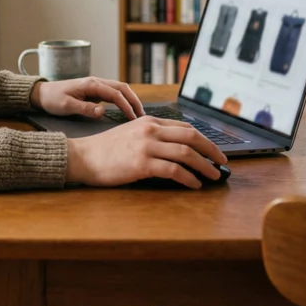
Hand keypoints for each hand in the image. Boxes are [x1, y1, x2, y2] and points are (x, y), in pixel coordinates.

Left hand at [30, 77, 143, 119]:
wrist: (43, 93)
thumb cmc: (53, 99)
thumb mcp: (66, 106)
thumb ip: (84, 108)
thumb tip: (102, 111)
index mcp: (91, 84)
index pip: (115, 94)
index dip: (126, 106)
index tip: (133, 118)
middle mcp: (96, 82)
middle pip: (122, 88)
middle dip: (134, 100)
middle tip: (142, 115)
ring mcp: (96, 85)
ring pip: (119, 89)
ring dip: (130, 99)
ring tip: (138, 113)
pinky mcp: (94, 91)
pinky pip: (113, 93)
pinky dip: (123, 100)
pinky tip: (127, 109)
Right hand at [65, 116, 227, 188]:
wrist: (83, 157)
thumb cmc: (104, 149)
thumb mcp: (130, 133)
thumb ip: (151, 135)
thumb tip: (176, 148)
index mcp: (148, 121)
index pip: (184, 126)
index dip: (204, 139)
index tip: (213, 150)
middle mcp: (150, 131)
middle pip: (191, 136)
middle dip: (211, 150)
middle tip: (222, 162)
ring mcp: (146, 147)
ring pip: (186, 153)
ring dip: (205, 166)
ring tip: (213, 176)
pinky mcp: (142, 164)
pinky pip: (174, 171)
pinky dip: (188, 178)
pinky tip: (194, 184)